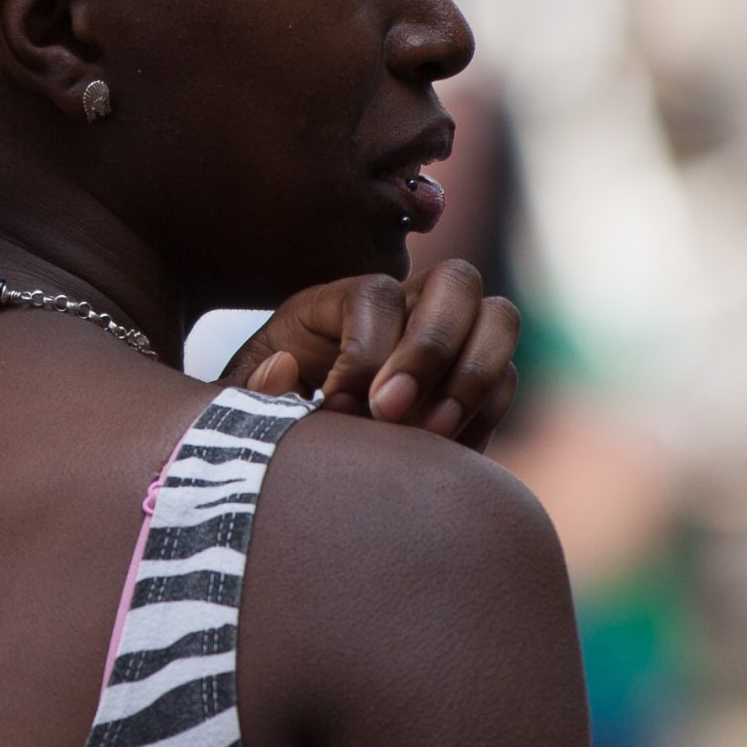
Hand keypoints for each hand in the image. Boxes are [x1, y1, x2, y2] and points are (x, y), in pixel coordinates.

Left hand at [222, 261, 522, 449]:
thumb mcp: (238, 410)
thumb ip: (251, 394)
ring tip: (432, 435)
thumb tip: (285, 371)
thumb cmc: (261, 426)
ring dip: (474, 374)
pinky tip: (446, 454)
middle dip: (431, 347)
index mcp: (341, 302)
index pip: (376, 296)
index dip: (364, 349)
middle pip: (456, 280)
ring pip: (499, 317)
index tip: (336, 407)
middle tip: (392, 413)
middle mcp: (406, 305)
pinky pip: (508, 379)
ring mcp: (450, 338)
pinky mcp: (476, 382)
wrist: (302, 467)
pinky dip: (485, 414)